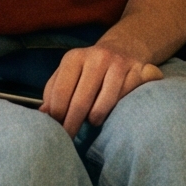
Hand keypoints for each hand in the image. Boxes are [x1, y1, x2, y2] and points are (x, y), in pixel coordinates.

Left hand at [42, 39, 163, 133]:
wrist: (124, 46)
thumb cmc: (89, 68)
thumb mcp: (67, 73)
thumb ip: (53, 92)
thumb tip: (43, 115)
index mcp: (74, 57)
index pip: (60, 94)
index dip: (56, 118)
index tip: (55, 131)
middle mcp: (98, 56)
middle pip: (80, 103)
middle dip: (72, 126)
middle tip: (70, 139)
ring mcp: (121, 63)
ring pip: (103, 106)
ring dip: (96, 119)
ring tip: (92, 120)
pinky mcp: (142, 71)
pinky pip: (126, 101)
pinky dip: (119, 111)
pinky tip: (115, 111)